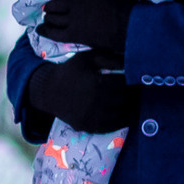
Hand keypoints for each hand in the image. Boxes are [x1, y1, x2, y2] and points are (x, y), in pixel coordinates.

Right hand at [19, 60, 138, 138]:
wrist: (48, 91)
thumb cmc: (71, 71)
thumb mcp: (87, 58)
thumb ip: (109, 58)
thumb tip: (131, 60)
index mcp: (97, 82)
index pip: (125, 83)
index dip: (132, 80)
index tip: (134, 78)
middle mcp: (96, 101)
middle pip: (125, 99)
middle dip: (131, 94)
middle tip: (135, 90)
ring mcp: (92, 116)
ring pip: (122, 114)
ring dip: (128, 107)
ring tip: (130, 100)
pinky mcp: (89, 126)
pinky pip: (113, 126)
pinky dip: (121, 119)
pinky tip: (121, 111)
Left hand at [35, 0, 135, 61]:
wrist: (131, 27)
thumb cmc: (128, 8)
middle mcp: (76, 3)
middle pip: (54, 4)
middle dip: (51, 7)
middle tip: (50, 9)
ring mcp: (74, 19)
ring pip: (52, 18)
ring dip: (49, 19)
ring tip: (48, 20)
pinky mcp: (74, 34)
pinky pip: (53, 32)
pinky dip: (44, 30)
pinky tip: (39, 30)